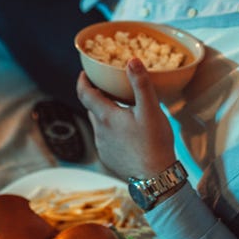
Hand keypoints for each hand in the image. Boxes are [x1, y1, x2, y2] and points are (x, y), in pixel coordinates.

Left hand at [75, 59, 176, 180]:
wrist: (156, 178)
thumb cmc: (154, 143)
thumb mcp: (150, 110)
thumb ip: (141, 84)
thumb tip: (132, 60)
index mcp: (106, 117)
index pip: (84, 94)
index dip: (82, 81)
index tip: (85, 73)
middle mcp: (99, 132)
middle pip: (92, 108)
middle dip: (97, 95)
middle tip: (108, 86)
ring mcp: (103, 147)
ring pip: (99, 124)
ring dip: (106, 114)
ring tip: (120, 107)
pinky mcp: (109, 158)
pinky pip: (106, 138)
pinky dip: (112, 130)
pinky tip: (127, 130)